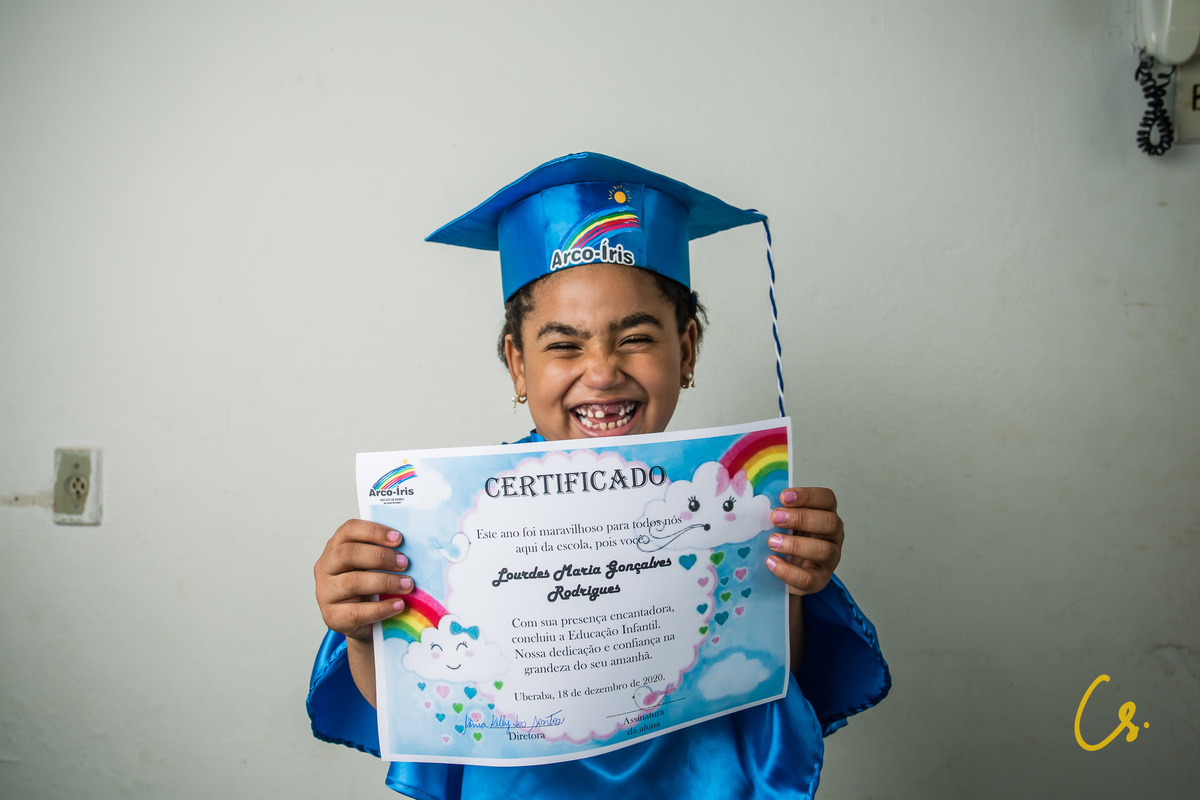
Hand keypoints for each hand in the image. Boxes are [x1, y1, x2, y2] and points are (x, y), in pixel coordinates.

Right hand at [314, 519, 413, 640]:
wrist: (361, 622)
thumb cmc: (369, 587)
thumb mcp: (372, 566)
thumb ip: (383, 554)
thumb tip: (411, 547)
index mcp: (335, 547)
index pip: (349, 530)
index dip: (374, 531)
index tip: (398, 538)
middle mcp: (325, 567)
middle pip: (348, 554)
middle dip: (380, 556)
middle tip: (405, 563)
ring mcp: (325, 592)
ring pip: (352, 582)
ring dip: (385, 582)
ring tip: (407, 585)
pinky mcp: (331, 616)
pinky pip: (356, 612)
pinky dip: (381, 608)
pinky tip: (398, 605)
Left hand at [765, 487, 843, 595]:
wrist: (788, 573)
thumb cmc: (787, 538)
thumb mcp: (786, 522)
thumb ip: (779, 513)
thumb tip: (758, 504)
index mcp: (826, 514)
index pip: (827, 499)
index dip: (808, 496)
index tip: (784, 496)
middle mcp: (833, 535)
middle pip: (830, 522)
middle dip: (801, 518)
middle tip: (775, 518)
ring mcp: (831, 558)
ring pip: (824, 550)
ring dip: (796, 545)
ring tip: (772, 542)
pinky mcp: (821, 580)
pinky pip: (809, 578)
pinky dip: (789, 571)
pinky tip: (771, 562)